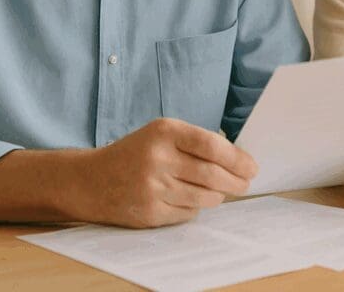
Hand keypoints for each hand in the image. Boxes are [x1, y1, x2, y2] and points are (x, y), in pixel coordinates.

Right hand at [78, 118, 257, 227]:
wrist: (91, 180)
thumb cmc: (137, 153)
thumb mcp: (162, 134)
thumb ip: (196, 142)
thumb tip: (239, 160)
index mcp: (164, 132)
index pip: (212, 145)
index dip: (238, 158)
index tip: (252, 166)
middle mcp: (157, 158)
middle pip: (212, 174)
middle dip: (236, 181)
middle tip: (245, 183)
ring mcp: (152, 187)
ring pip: (205, 196)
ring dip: (219, 195)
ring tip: (219, 190)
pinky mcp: (149, 212)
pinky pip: (188, 213)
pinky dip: (196, 207)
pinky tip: (189, 198)